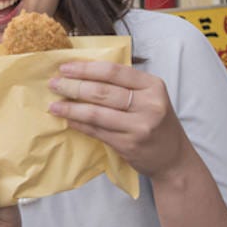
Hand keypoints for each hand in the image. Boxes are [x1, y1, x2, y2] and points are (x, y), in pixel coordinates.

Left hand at [48, 62, 190, 180]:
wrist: (173, 158)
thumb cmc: (156, 121)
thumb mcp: (149, 96)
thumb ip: (125, 83)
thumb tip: (83, 71)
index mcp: (152, 85)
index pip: (113, 72)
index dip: (86, 69)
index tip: (65, 68)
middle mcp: (148, 105)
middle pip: (102, 92)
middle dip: (73, 87)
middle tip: (54, 84)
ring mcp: (139, 127)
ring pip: (96, 113)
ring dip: (71, 108)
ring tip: (54, 105)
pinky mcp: (129, 145)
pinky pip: (97, 131)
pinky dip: (79, 125)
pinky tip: (68, 120)